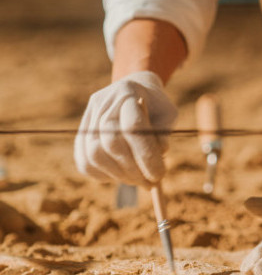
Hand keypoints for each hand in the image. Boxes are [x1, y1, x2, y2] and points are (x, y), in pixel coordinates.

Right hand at [74, 71, 177, 185]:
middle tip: (151, 183)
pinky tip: (122, 175)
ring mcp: (88, 118)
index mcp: (128, 92)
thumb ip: (164, 134)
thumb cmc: (156, 106)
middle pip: (111, 143)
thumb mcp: (168, 114)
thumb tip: (159, 154)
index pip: (132, 127)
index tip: (159, 174)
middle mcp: (103, 103)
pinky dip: (104, 175)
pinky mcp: (80, 134)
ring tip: (139, 180)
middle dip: (133, 169)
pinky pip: (85, 162)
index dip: (146, 155)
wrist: (135, 91)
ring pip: (94, 155)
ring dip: (119, 175)